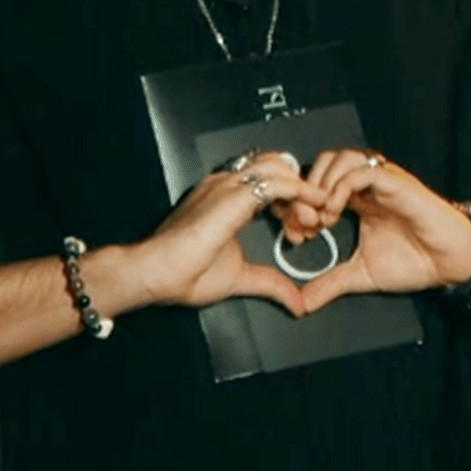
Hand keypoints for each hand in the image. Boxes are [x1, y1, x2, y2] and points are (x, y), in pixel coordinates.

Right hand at [134, 151, 330, 315]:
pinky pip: (278, 182)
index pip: (269, 181)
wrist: (157, 273)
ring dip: (304, 192)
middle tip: (313, 222)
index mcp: (224, 197)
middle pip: (278, 168)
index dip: (292, 202)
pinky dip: (301, 192)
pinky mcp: (233, 195)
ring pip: (281, 169)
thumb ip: (271, 284)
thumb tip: (296, 302)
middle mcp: (227, 184)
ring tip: (314, 217)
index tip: (302, 227)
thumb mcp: (241, 277)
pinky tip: (312, 206)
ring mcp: (229, 186)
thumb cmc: (183, 272)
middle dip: (301, 193)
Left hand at [297, 150, 470, 311]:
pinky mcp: (396, 183)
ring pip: (340, 158)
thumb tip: (300, 304)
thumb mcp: (360, 275)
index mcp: (356, 200)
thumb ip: (330, 284)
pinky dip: (342, 187)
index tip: (297, 233)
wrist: (449, 264)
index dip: (300, 204)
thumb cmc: (413, 262)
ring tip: (321, 217)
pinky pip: (362, 171)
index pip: (317, 184)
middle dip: (306, 189)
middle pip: (324, 162)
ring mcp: (381, 181)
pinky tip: (336, 212)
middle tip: (305, 221)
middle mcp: (366, 185)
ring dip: (322, 184)